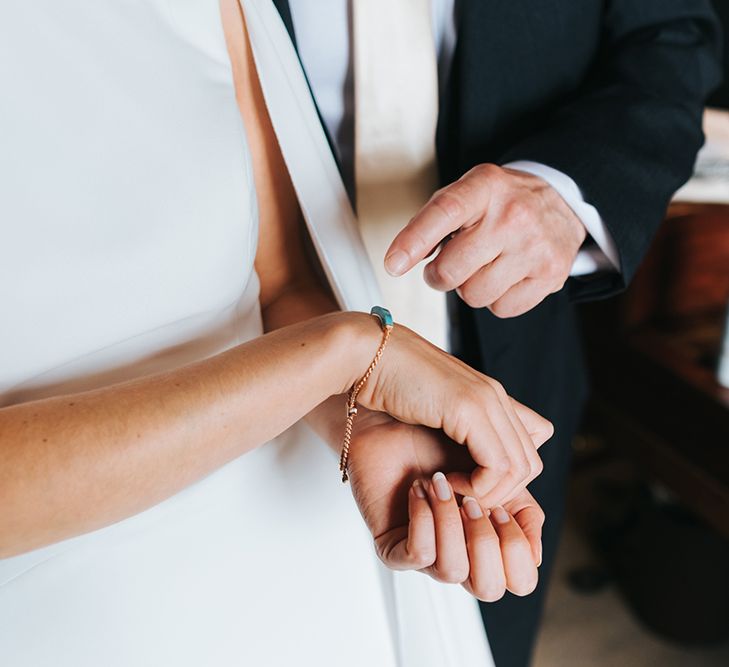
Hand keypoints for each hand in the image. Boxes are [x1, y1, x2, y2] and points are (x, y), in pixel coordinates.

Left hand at [347, 412, 542, 599]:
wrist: (387, 418)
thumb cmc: (434, 432)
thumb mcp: (488, 444)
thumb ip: (520, 463)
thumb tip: (536, 491)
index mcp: (491, 531)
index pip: (522, 569)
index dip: (520, 540)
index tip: (506, 499)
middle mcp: (462, 547)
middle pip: (492, 586)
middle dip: (488, 542)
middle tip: (475, 500)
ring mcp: (429, 549)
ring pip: (454, 572)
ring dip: (451, 521)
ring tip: (441, 483)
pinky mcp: (394, 548)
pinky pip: (419, 554)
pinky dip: (423, 518)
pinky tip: (418, 488)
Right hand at [351, 317, 552, 507]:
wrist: (362, 354)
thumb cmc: (386, 382)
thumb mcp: (432, 408)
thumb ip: (458, 426)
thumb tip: (469, 458)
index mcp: (490, 394)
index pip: (532, 444)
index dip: (507, 476)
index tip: (469, 484)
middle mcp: (495, 395)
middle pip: (531, 463)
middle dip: (500, 492)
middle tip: (461, 495)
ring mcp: (485, 399)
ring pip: (520, 469)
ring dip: (487, 494)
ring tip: (450, 489)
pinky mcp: (468, 408)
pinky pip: (496, 466)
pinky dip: (475, 487)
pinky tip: (442, 481)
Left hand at [384, 164, 586, 317]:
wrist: (562, 202)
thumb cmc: (501, 203)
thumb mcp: (467, 194)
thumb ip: (431, 222)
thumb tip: (401, 260)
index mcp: (484, 187)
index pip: (444, 213)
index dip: (413, 241)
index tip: (393, 264)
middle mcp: (512, 215)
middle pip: (452, 269)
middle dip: (440, 275)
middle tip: (448, 266)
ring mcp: (534, 247)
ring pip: (474, 296)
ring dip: (470, 288)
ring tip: (484, 266)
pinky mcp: (550, 275)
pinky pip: (501, 309)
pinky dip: (497, 300)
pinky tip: (507, 276)